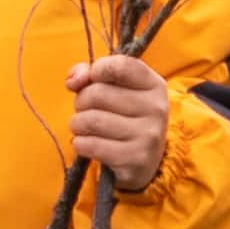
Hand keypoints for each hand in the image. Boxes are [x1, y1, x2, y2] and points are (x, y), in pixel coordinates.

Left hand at [66, 53, 171, 192]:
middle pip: (97, 93)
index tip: (92, 80)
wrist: (143, 162)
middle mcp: (155, 108)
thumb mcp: (116, 89)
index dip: (95, 71)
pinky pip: (90, 145)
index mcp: (154, 85)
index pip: (118, 66)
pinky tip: (89, 145)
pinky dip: (80, 144)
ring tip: (84, 128)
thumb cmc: (124, 118)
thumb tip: (73, 79)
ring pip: (91, 120)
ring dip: (77, 124)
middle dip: (81, 102)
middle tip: (87, 110)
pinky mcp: (135, 159)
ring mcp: (148, 135)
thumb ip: (91, 74)